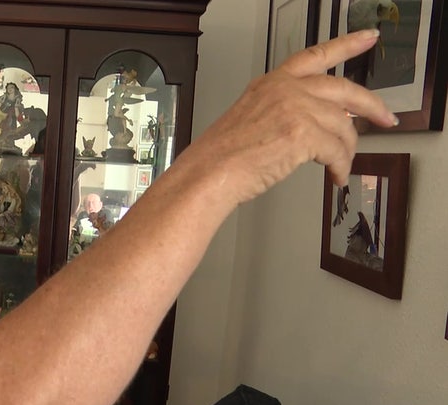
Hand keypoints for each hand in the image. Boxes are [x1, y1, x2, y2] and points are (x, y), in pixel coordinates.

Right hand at [179, 29, 397, 202]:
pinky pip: (338, 151)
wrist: (208, 173)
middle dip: (372, 106)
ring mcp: (295, 108)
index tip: (368, 38)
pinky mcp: (304, 133)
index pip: (316, 55)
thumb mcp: (251, 119)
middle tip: (385, 117)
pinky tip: (336, 176)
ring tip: (342, 166)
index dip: (347, 44)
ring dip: (348, 150)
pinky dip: (341, 167)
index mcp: (271, 83)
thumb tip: (319, 126)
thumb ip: (285, 113)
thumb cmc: (221, 156)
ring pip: (343, 126)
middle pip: (344, 89)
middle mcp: (285, 90)